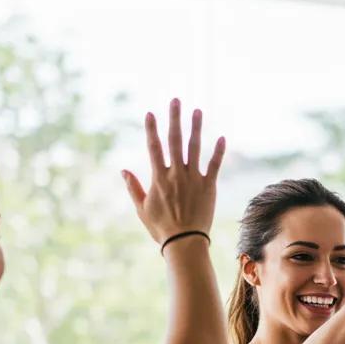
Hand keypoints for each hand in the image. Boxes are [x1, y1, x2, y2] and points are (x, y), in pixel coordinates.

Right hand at [122, 99, 225, 247]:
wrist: (184, 242)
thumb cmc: (161, 228)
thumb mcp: (142, 208)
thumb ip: (134, 187)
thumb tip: (123, 170)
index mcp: (159, 177)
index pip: (154, 147)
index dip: (152, 129)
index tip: (151, 113)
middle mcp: (176, 174)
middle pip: (175, 140)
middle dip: (175, 119)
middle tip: (176, 100)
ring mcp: (193, 179)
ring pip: (195, 148)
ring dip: (196, 128)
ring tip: (197, 111)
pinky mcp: (209, 187)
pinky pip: (215, 165)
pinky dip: (218, 152)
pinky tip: (221, 137)